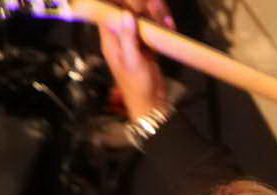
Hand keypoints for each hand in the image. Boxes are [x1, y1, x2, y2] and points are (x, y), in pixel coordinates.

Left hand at [98, 0, 171, 119]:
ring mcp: (134, 43)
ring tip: (165, 19)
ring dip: (153, 18)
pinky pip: (152, 32)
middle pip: (126, 15)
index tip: (131, 2)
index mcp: (111, 42)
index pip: (107, 16)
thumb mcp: (132, 61)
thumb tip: (125, 14)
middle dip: (140, 9)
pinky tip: (169, 26)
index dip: (117, 5)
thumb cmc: (137, 86)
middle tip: (154, 7)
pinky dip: (161, 28)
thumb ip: (128, 37)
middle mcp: (121, 40)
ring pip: (141, 22)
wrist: (152, 103)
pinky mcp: (146, 48)